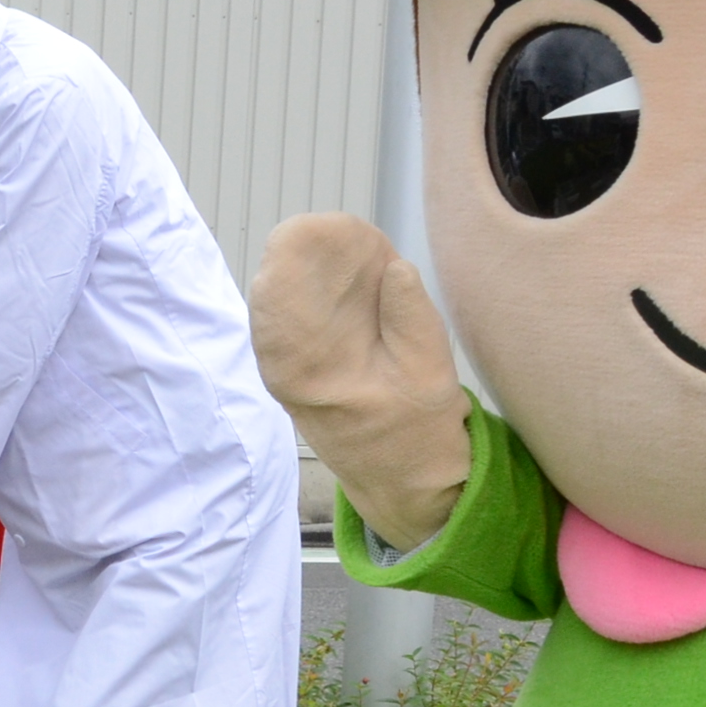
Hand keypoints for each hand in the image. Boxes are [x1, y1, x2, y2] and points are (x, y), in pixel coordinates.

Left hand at [251, 213, 473, 552]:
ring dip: (315, 261)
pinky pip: (292, 300)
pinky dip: (317, 279)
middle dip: (313, 247)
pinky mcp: (294, 352)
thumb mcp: (430, 375)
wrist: (396, 476)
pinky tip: (348, 275)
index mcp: (302, 368)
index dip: (307, 245)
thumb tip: (394, 267)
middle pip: (275, 276)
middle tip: (356, 240)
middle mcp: (279, 359)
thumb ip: (412, 319)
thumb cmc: (413, 430)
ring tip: (357, 253)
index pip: (278, 286)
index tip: (344, 230)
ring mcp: (283, 354)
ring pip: (281, 284)